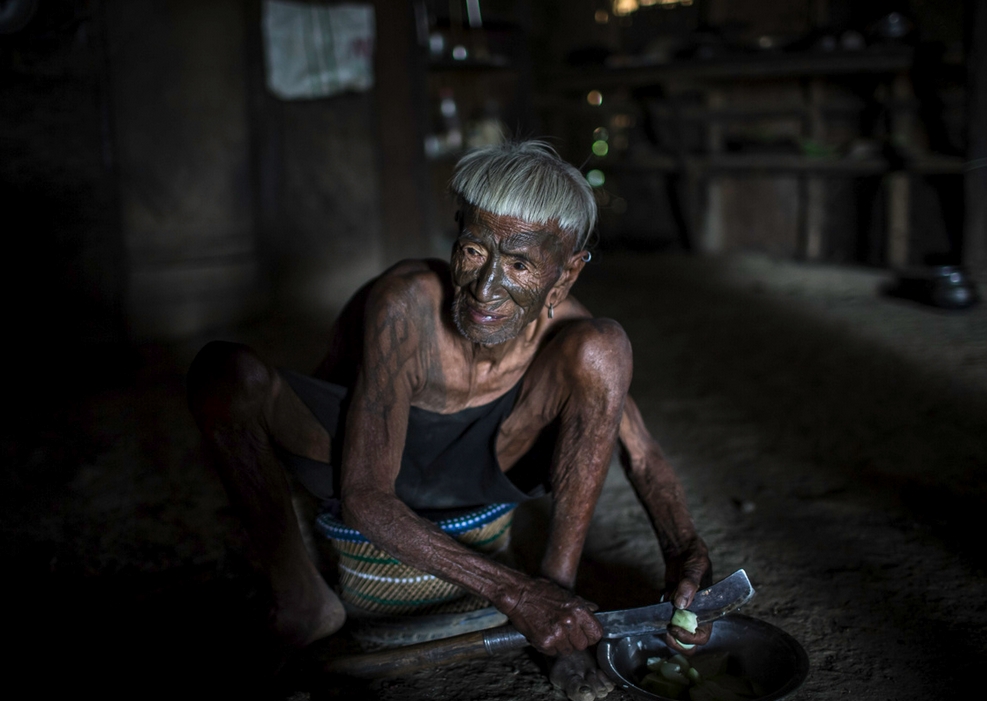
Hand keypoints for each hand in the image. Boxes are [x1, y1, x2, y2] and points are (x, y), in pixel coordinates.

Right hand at [503, 576, 602, 656]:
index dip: (590, 636)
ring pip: (568, 651)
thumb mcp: (565, 594)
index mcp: (578, 610)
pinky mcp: (544, 642)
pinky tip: (543, 633)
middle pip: (582, 645)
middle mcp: (570, 623)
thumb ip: (582, 604)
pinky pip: (553, 652)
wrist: (517, 594)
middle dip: (575, 641)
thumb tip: (596, 609)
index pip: (596, 633)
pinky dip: (548, 646)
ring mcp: (557, 634)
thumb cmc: (540, 591)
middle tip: (564, 632)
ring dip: (561, 645)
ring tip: (551, 631)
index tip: (584, 634)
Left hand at [661, 537, 712, 653]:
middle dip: (677, 641)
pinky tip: (663, 598)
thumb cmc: (695, 559)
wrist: (682, 551)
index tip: (674, 629)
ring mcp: (684, 611)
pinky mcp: (672, 605)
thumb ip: (689, 585)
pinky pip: (666, 617)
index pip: (702, 636)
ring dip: (667, 629)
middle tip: (666, 631)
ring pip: (677, 633)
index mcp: (708, 611)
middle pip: (690, 642)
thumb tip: (681, 604)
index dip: (689, 638)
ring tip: (661, 614)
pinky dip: (660, 614)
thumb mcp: (695, 568)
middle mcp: (696, 614)